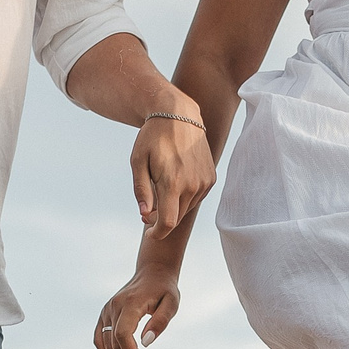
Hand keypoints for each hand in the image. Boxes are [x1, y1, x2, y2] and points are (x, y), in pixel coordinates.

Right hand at [93, 264, 180, 348]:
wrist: (152, 273)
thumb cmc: (164, 289)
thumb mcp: (171, 303)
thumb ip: (160, 322)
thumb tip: (146, 343)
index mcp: (130, 303)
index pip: (122, 334)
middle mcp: (114, 307)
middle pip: (115, 342)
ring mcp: (106, 310)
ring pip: (105, 343)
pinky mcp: (104, 314)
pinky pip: (99, 338)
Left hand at [131, 114, 213, 239]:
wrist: (179, 115)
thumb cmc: (153, 137)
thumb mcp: (138, 161)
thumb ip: (141, 190)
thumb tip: (145, 215)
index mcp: (172, 183)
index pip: (167, 223)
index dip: (156, 233)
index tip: (148, 233)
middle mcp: (192, 185)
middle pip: (176, 218)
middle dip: (161, 219)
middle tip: (148, 209)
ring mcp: (204, 182)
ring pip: (186, 208)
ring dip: (173, 207)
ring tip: (161, 189)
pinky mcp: (210, 178)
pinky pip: (196, 198)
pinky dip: (184, 197)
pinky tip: (176, 181)